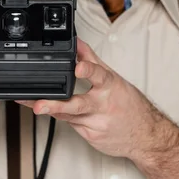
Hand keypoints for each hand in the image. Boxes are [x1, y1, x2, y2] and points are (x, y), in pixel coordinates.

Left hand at [17, 38, 172, 160]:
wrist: (146, 136)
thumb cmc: (129, 105)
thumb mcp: (113, 79)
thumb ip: (92, 60)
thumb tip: (77, 42)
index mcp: (110, 87)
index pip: (99, 76)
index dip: (88, 70)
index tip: (78, 67)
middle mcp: (103, 106)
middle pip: (77, 105)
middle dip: (56, 104)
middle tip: (39, 104)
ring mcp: (96, 124)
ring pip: (67, 116)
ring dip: (48, 110)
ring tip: (32, 106)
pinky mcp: (91, 136)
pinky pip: (71, 124)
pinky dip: (62, 117)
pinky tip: (53, 112)